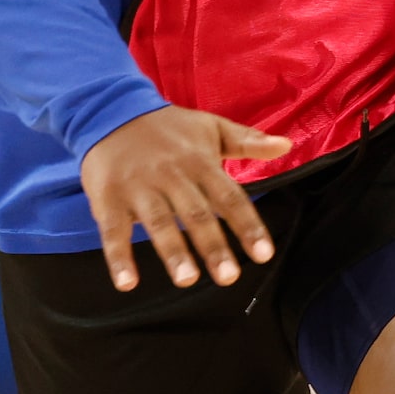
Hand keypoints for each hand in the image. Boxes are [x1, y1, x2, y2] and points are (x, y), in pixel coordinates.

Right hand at [81, 105, 286, 292]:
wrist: (110, 110)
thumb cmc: (167, 127)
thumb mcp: (210, 127)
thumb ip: (247, 141)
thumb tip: (286, 144)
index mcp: (199, 161)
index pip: (229, 197)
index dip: (247, 226)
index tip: (263, 254)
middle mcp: (171, 175)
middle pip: (195, 213)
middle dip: (212, 246)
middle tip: (228, 277)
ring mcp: (138, 187)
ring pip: (158, 222)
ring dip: (173, 252)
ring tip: (187, 279)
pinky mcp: (108, 197)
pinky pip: (113, 231)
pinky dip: (118, 257)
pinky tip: (127, 283)